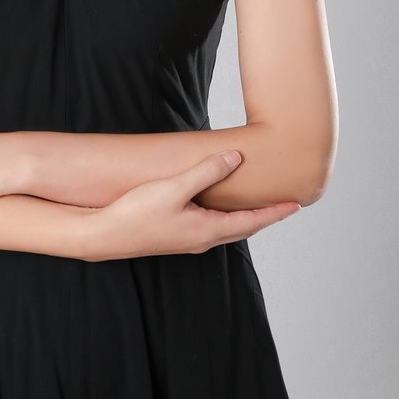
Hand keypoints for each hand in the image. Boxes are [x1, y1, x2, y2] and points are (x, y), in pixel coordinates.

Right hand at [86, 151, 301, 261]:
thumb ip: (206, 172)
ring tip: (257, 205)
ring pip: (226, 228)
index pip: (252, 221)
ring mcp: (187, 239)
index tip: (295, 205)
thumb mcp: (174, 188)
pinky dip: (225, 217)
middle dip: (264, 216)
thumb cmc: (136, 213)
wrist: (103, 235)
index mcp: (208, 230)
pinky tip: (217, 207)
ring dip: (245, 217)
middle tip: (284, 205)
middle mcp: (202, 239)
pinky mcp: (174, 235)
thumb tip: (235, 159)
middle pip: (243, 227)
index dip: (275, 212)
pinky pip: (210, 227)